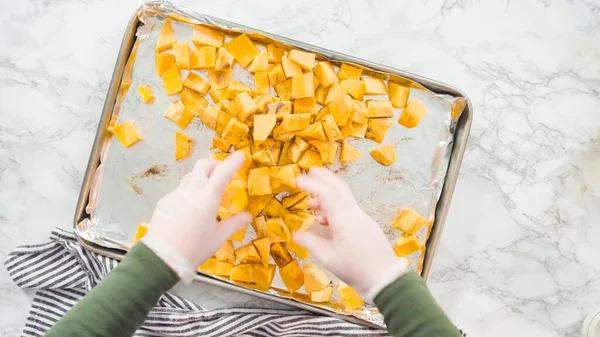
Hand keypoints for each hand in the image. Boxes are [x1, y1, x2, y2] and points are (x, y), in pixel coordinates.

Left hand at [143, 152, 251, 268]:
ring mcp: (176, 194)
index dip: (233, 162)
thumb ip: (234, 224)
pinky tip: (190, 208)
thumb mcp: (218, 238)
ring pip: (191, 176)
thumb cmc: (194, 248)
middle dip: (215, 164)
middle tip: (223, 173)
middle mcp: (191, 191)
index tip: (240, 156)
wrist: (162, 258)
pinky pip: (180, 190)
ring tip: (207, 191)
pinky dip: (190, 191)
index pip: (223, 172)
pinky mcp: (165, 201)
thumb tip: (248, 216)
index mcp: (208, 197)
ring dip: (202, 177)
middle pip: (203, 165)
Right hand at [294, 167, 400, 295]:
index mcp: (344, 219)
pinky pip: (349, 209)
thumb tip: (296, 234)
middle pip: (339, 188)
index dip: (311, 184)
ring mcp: (363, 218)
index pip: (326, 193)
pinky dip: (335, 207)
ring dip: (328, 194)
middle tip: (310, 171)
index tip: (298, 179)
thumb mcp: (329, 258)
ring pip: (344, 198)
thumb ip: (311, 243)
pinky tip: (325, 219)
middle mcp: (355, 214)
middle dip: (324, 178)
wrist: (385, 279)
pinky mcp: (366, 226)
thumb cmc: (356, 270)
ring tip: (311, 202)